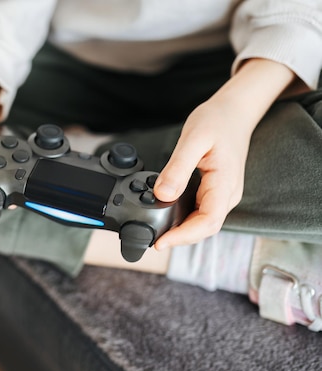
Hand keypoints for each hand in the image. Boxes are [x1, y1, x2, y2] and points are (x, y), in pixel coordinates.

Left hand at [152, 58, 296, 249]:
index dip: (183, 236)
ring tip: (157, 231)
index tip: (160, 242)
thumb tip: (162, 194)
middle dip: (180, 238)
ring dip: (182, 231)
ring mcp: (224, 194)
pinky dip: (185, 219)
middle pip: (205, 228)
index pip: (207, 223)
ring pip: (203, 223)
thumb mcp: (193, 140)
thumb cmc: (217, 120)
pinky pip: (202, 212)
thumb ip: (177, 169)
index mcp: (225, 184)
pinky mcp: (216, 190)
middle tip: (153, 240)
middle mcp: (228, 194)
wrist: (234, 111)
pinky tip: (167, 215)